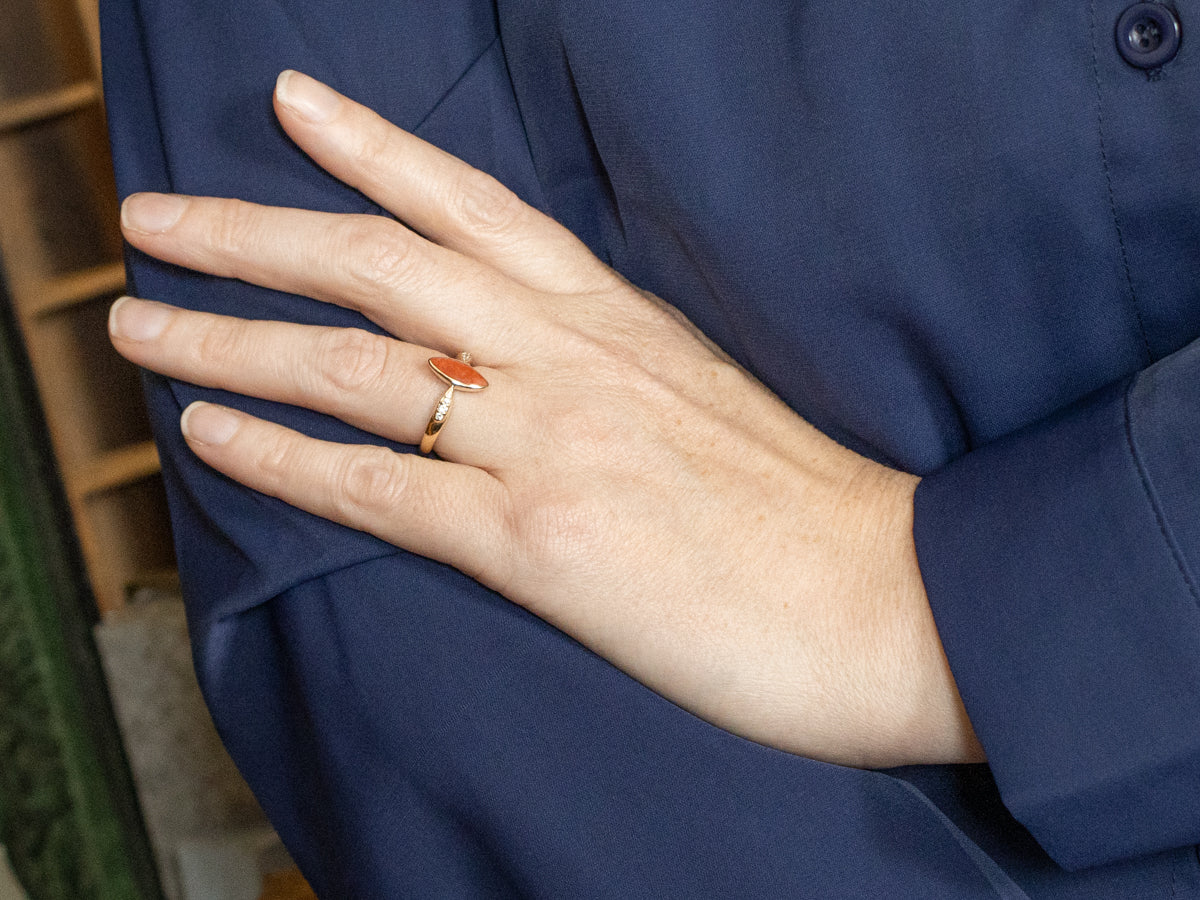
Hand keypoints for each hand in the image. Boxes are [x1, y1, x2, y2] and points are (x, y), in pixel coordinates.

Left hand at [109, 70, 980, 767]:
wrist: (885, 599)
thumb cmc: (807, 508)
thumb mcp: (703, 397)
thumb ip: (609, 369)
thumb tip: (531, 370)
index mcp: (615, 318)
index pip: (473, 204)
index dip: (374, 146)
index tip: (293, 105)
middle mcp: (569, 358)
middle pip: (381, 264)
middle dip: (253, 231)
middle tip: (156, 214)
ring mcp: (548, 442)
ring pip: (353, 365)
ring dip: (229, 337)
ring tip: (139, 322)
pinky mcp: (537, 541)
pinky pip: (376, 486)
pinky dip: (280, 458)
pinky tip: (210, 438)